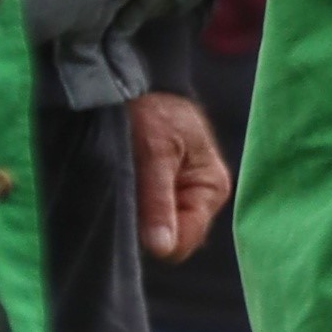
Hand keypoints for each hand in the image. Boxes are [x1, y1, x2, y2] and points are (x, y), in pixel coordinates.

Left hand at [127, 90, 232, 263]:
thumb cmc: (153, 109)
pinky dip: (130, 206)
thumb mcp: (154, 151)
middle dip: (144, 225)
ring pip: (154, 230)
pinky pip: (145, 216)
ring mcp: (180, 197)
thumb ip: (158, 200)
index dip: (155, 237)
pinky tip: (120, 187)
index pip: (184, 241)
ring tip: (122, 185)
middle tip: (123, 195)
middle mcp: (200, 199)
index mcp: (211, 188)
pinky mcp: (160, 194)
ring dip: (135, 215)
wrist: (137, 82)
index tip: (128, 214)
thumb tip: (161, 248)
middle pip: (170, 239)